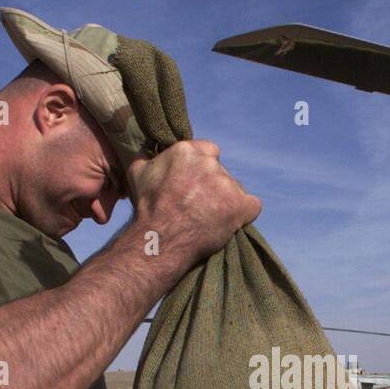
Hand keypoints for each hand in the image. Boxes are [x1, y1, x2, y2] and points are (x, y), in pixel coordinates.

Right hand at [126, 140, 260, 264]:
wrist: (160, 239)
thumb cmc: (148, 208)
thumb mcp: (137, 173)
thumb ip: (147, 156)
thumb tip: (148, 149)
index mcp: (187, 150)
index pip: (209, 151)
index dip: (203, 168)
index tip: (195, 183)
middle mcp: (209, 164)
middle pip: (221, 172)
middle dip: (213, 186)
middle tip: (200, 205)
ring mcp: (226, 185)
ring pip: (235, 189)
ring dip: (226, 201)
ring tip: (210, 219)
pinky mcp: (240, 206)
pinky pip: (252, 206)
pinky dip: (244, 214)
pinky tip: (231, 222)